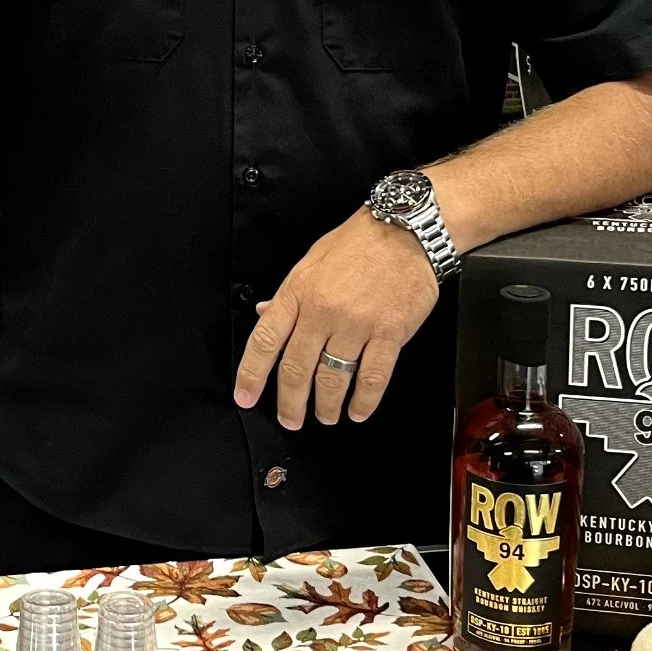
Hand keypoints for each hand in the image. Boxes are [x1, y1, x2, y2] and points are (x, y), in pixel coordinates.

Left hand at [234, 208, 440, 431]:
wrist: (407, 231)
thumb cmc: (359, 242)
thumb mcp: (311, 260)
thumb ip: (288, 293)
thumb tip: (266, 314)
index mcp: (298, 292)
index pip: (265, 340)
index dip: (251, 374)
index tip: (245, 397)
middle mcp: (322, 311)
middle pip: (297, 368)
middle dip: (290, 402)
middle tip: (290, 419)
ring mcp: (356, 324)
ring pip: (332, 378)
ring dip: (326, 405)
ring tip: (326, 416)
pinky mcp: (389, 333)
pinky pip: (372, 377)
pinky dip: (364, 401)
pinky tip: (358, 411)